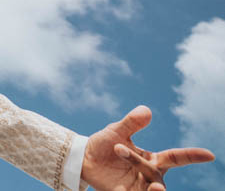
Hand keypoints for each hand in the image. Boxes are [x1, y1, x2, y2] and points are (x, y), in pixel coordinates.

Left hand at [82, 105, 214, 189]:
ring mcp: (138, 187)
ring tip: (156, 188)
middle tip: (118, 148)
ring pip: (152, 189)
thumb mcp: (116, 131)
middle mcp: (148, 175)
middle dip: (138, 161)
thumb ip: (131, 123)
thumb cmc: (104, 144)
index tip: (210, 155)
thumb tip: (146, 110)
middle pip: (154, 173)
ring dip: (154, 190)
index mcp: (152, 159)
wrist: (83, 159)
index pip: (176, 158)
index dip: (193, 156)